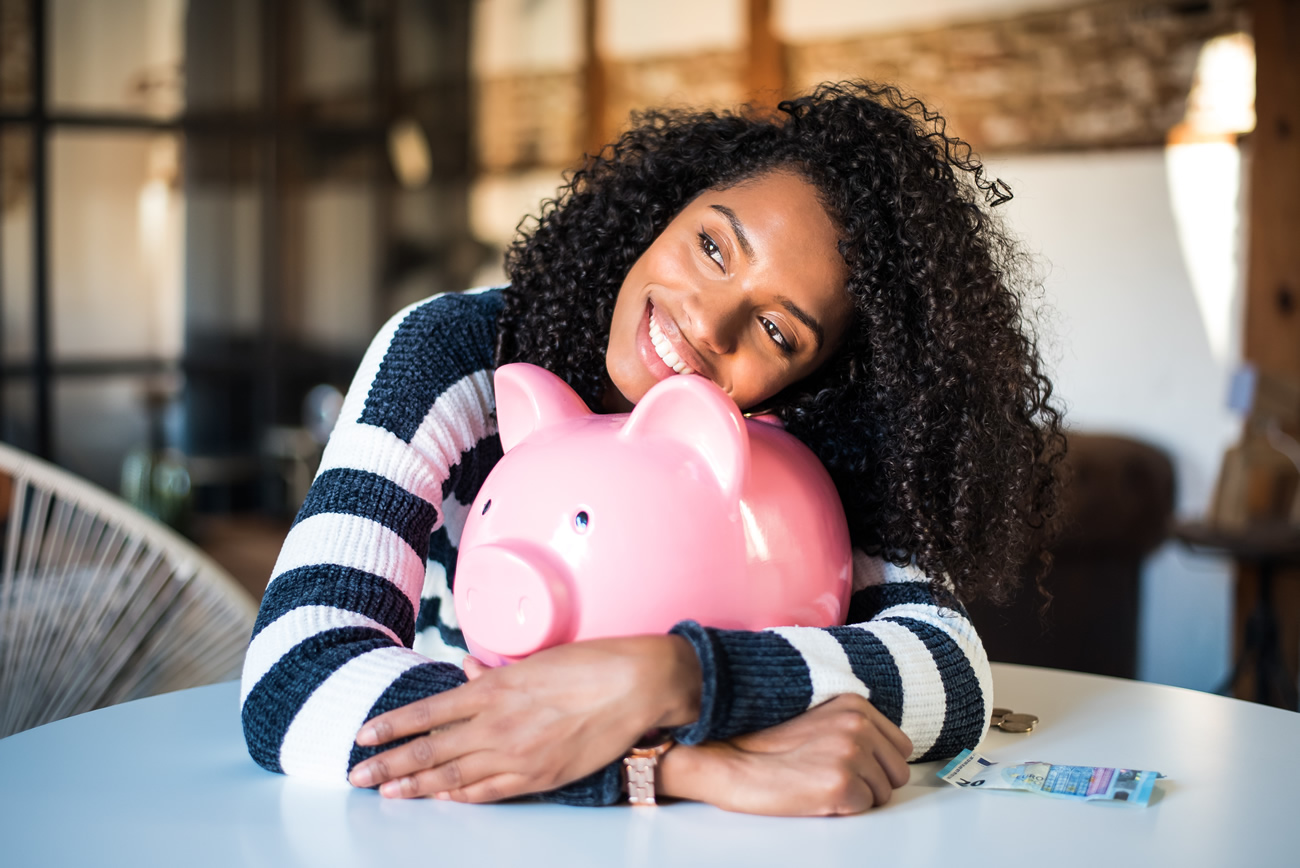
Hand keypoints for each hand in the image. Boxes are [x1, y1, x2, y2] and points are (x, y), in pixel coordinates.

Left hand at [347, 635, 700, 801]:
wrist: (635, 685)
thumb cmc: (588, 664)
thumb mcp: (534, 660)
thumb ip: (494, 673)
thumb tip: (465, 671)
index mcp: (493, 688)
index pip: (427, 711)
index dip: (391, 726)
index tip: (363, 736)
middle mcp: (497, 723)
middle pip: (430, 748)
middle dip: (389, 764)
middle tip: (356, 777)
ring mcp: (518, 753)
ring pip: (454, 775)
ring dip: (416, 785)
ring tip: (388, 792)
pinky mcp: (540, 776)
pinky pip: (490, 791)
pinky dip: (462, 795)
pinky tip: (442, 797)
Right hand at [659, 695, 911, 815]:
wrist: (730, 758)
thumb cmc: (765, 742)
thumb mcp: (817, 717)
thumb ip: (852, 726)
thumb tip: (881, 752)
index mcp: (854, 704)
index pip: (900, 745)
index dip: (879, 763)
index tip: (855, 767)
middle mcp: (858, 725)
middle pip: (898, 772)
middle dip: (874, 782)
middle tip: (836, 779)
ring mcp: (852, 754)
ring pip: (884, 793)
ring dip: (858, 796)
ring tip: (820, 784)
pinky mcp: (842, 784)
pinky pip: (864, 808)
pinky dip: (844, 808)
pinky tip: (815, 794)